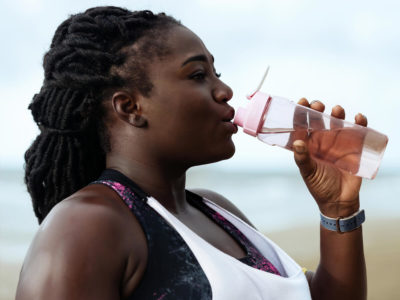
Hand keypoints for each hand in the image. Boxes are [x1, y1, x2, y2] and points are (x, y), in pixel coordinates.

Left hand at [292, 98, 367, 216]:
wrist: (339, 201)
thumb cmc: (320, 186)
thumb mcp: (309, 172)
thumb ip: (302, 158)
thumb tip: (297, 143)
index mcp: (308, 145)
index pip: (302, 125)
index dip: (301, 112)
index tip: (301, 101)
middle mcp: (322, 141)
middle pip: (319, 120)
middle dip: (318, 110)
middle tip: (317, 105)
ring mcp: (339, 142)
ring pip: (338, 122)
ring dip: (337, 114)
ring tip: (336, 110)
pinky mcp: (354, 147)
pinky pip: (358, 131)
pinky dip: (360, 123)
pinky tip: (359, 118)